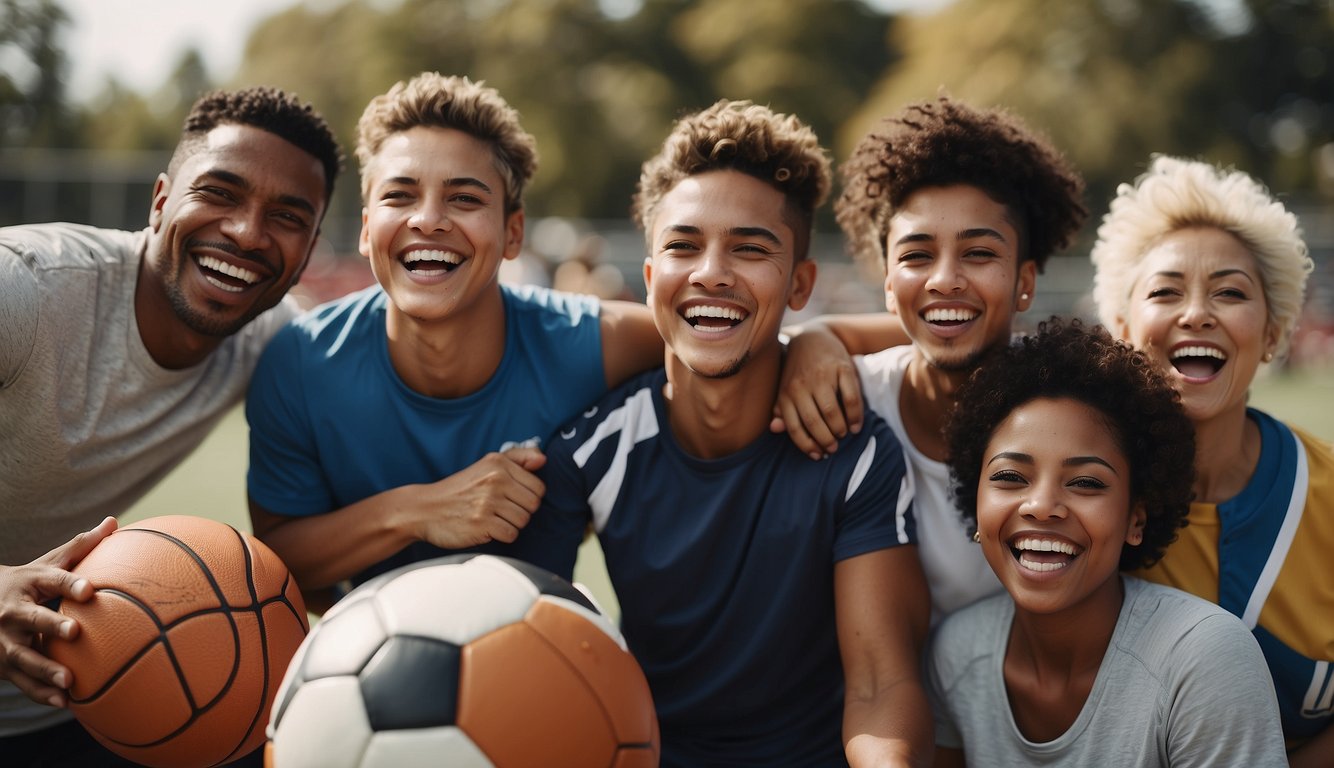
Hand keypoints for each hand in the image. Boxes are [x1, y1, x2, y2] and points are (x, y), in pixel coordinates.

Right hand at [0, 516, 115, 706]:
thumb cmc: (27, 583)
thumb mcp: (47, 564)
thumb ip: (80, 548)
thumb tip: (114, 522)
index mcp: (29, 583)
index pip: (52, 580)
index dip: (70, 583)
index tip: (89, 590)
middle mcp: (13, 611)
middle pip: (32, 618)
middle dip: (51, 625)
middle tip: (74, 633)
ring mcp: (5, 640)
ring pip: (24, 656)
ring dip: (45, 669)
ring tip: (69, 680)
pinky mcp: (3, 665)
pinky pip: (22, 681)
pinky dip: (41, 692)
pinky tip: (65, 702)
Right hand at [413, 446, 546, 549]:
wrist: (424, 509)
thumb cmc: (459, 489)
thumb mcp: (486, 465)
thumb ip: (517, 458)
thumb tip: (542, 458)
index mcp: (498, 464)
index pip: (538, 487)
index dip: (527, 497)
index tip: (510, 499)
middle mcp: (495, 480)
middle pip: (533, 505)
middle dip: (520, 511)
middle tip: (499, 510)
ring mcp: (488, 502)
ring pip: (523, 521)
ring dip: (510, 525)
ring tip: (491, 518)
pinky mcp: (482, 523)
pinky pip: (511, 535)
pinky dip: (501, 536)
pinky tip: (486, 528)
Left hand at [772, 327, 864, 458]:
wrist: (814, 337)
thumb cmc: (799, 370)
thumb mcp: (786, 388)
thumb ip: (781, 409)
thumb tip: (774, 429)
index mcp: (787, 393)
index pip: (795, 427)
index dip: (807, 445)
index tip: (818, 455)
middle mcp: (802, 385)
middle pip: (814, 422)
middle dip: (825, 440)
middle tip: (833, 448)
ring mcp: (823, 376)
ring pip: (831, 412)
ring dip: (839, 430)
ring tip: (843, 435)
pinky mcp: (842, 368)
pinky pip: (851, 398)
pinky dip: (855, 416)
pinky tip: (855, 426)